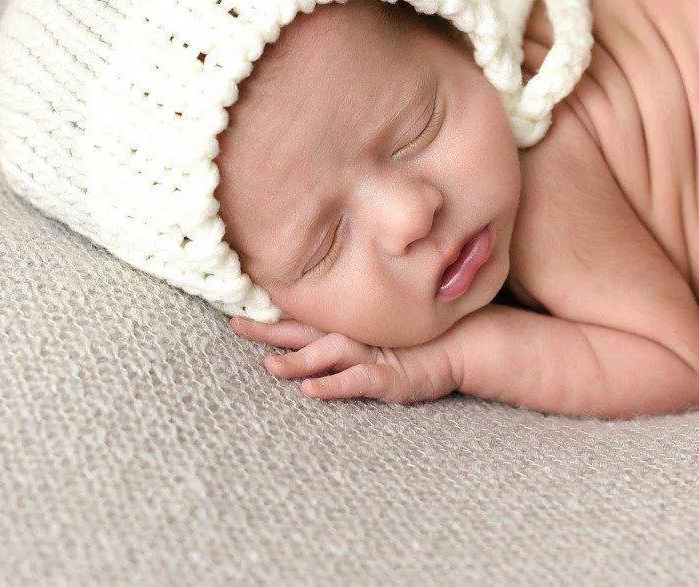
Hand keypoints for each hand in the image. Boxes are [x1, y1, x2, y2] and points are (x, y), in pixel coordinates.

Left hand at [229, 316, 459, 403]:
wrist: (464, 344)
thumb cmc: (418, 342)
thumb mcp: (376, 338)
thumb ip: (344, 336)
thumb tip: (307, 340)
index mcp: (346, 329)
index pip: (301, 319)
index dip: (269, 315)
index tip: (234, 309)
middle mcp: (353, 337)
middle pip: (304, 331)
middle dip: (268, 330)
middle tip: (235, 325)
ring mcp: (371, 356)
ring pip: (327, 354)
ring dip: (297, 360)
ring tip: (269, 366)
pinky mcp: (388, 378)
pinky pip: (356, 381)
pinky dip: (333, 385)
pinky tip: (310, 390)